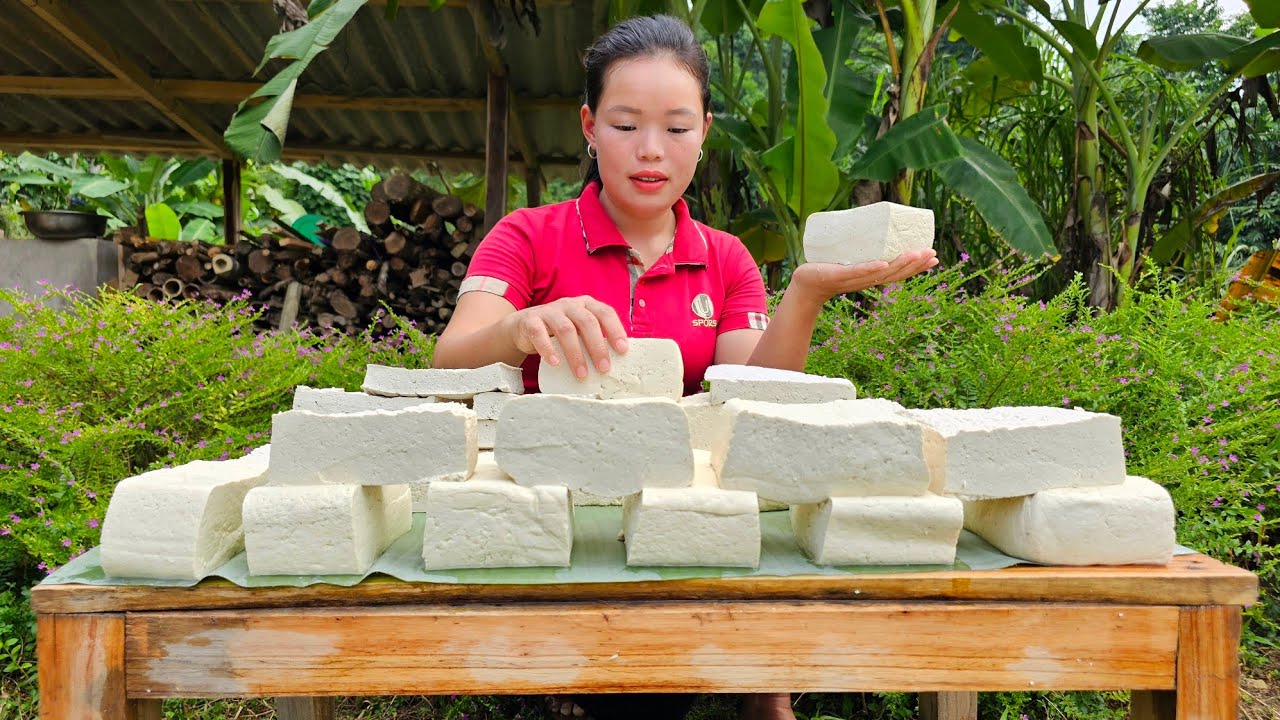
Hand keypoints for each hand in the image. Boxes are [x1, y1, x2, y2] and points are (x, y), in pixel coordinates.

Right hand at [503, 295, 628, 378]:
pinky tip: (555, 363)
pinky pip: (539, 334)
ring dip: (575, 354)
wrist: (522, 328)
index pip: (605, 312)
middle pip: (587, 322)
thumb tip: (618, 362)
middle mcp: (569, 305)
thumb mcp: (578, 331)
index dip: (615, 330)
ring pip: (565, 330)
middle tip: (604, 368)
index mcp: (586, 305)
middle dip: (597, 346)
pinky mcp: (530, 321)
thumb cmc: (558, 332)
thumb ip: (594, 338)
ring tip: (582, 374)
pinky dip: (548, 349)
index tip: (623, 350)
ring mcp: (549, 311)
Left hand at [788, 250, 937, 305]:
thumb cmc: (828, 270)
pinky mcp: (838, 275)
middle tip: (932, 252)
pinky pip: (857, 272)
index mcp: (871, 276)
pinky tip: (883, 263)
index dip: (917, 267)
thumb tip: (871, 223)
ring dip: (900, 264)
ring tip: (917, 253)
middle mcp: (866, 280)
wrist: (805, 285)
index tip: (935, 257)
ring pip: (881, 272)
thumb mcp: (850, 259)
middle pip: (895, 273)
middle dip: (916, 264)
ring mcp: (853, 279)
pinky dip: (871, 268)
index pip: (899, 273)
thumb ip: (861, 246)